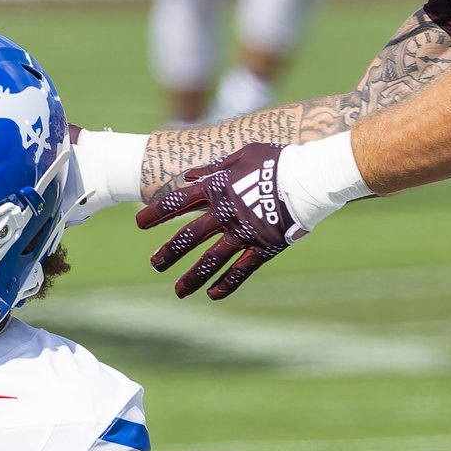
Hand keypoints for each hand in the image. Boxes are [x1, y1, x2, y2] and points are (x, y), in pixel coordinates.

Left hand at [136, 142, 308, 299]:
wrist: (311, 176)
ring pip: (211, 259)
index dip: (156, 213)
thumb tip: (188, 176)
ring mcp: (243, 232)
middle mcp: (225, 213)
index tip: (139, 224)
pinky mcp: (263, 247)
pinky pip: (241, 270)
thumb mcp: (242, 155)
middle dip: (169, 252)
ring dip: (192, 276)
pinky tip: (212, 295)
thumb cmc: (277, 160)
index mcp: (217, 188)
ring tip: (178, 291)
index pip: (177, 202)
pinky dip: (226, 284)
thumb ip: (213, 168)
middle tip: (154, 264)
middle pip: (189, 236)